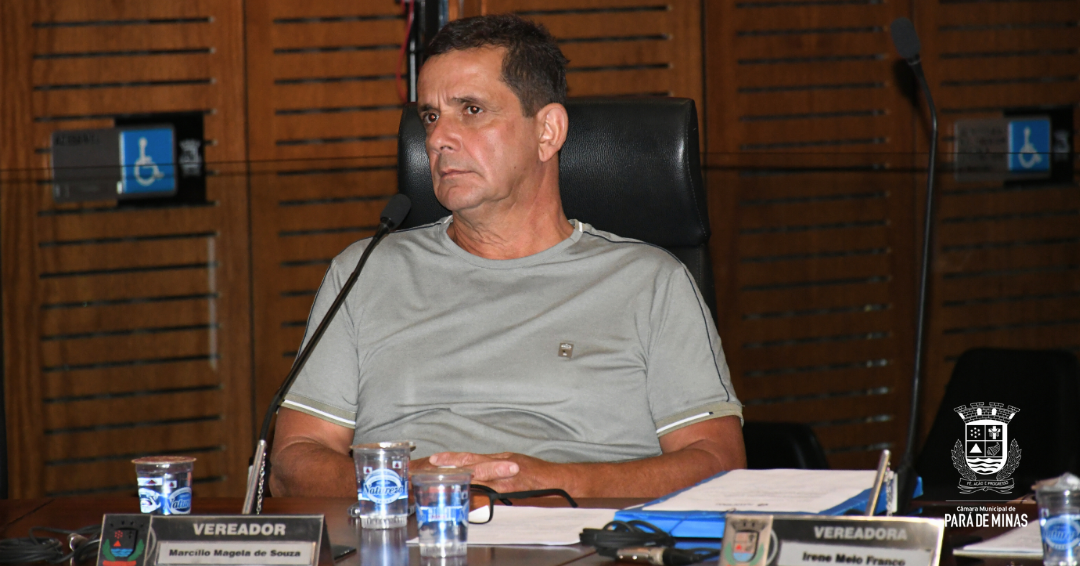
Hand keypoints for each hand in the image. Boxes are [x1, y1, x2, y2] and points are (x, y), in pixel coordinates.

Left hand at [428, 452, 574, 493]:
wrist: (554, 481)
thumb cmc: (534, 469)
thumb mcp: (511, 458)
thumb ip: (492, 461)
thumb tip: (475, 463)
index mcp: (498, 460)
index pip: (471, 458)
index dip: (452, 458)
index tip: (436, 458)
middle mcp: (499, 473)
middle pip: (470, 470)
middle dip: (450, 469)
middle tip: (432, 468)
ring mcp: (503, 487)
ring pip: (476, 485)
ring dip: (458, 483)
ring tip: (441, 482)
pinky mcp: (508, 498)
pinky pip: (487, 499)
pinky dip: (473, 498)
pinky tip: (462, 498)